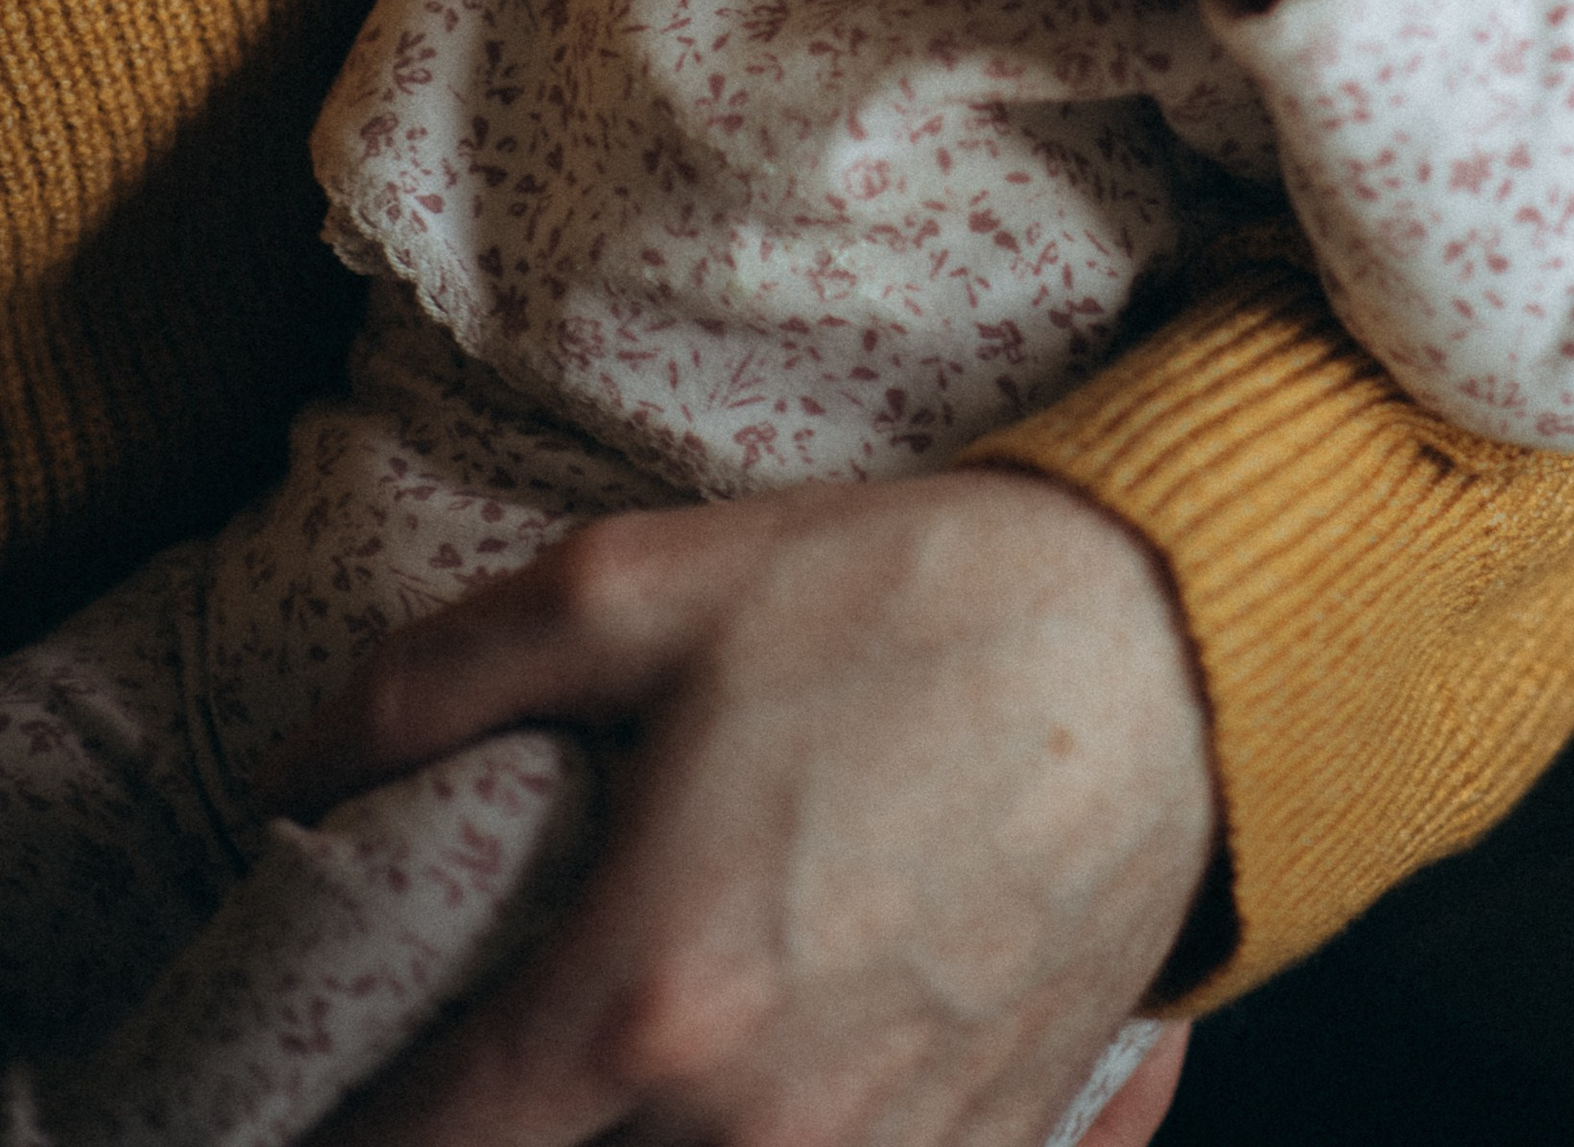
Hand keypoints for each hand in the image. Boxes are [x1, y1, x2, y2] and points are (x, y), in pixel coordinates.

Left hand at [261, 470, 1216, 1146]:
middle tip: (479, 1073)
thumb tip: (293, 771)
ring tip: (624, 1068)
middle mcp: (764, 1132)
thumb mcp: (646, 582)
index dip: (341, 1139)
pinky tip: (775, 1086)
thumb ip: (435, 681)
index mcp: (652, 1005)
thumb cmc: (915, 598)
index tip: (314, 1105)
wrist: (1180, 639)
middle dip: (494, 1143)